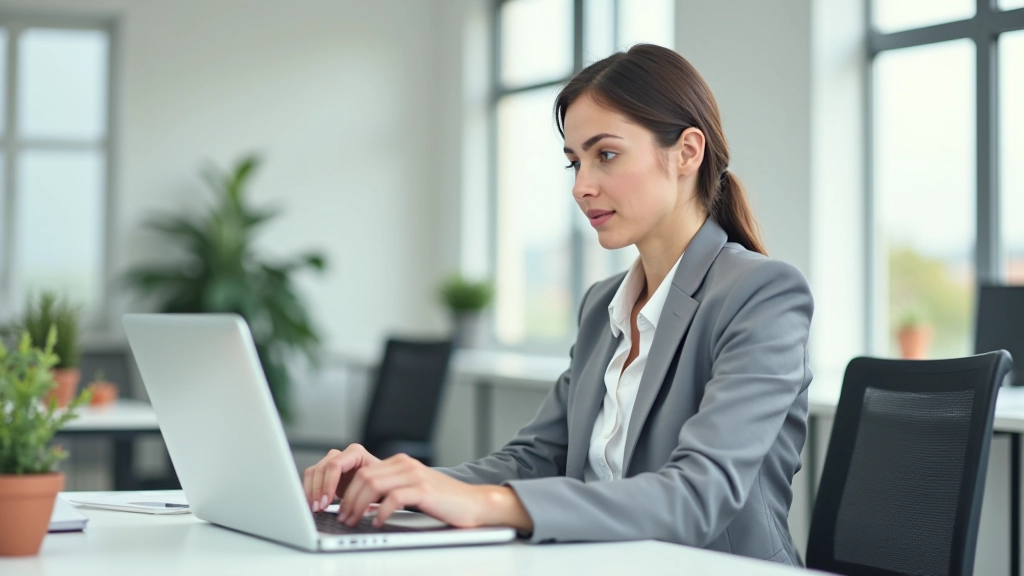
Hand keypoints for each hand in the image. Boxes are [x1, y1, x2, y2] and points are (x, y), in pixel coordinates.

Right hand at [303, 444, 379, 511]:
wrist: (376, 484)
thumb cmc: (380, 484)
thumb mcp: (378, 488)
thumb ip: (370, 495)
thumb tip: (363, 510)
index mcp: (356, 453)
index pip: (335, 465)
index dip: (328, 484)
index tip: (326, 502)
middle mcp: (342, 454)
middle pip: (322, 468)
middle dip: (318, 490)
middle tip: (319, 508)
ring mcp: (331, 461)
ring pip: (313, 472)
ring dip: (311, 492)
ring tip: (315, 509)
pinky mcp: (324, 471)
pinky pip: (310, 478)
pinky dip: (309, 492)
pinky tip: (312, 505)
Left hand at [338, 453, 532, 532]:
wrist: (475, 503)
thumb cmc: (444, 502)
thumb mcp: (413, 490)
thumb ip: (391, 489)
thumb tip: (363, 502)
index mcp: (401, 463)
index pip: (363, 471)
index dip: (347, 490)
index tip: (339, 508)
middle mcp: (406, 465)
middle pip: (364, 476)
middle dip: (348, 499)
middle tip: (343, 518)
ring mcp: (415, 476)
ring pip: (374, 484)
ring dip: (358, 505)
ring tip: (355, 521)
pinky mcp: (424, 490)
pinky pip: (394, 498)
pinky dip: (380, 511)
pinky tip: (377, 522)